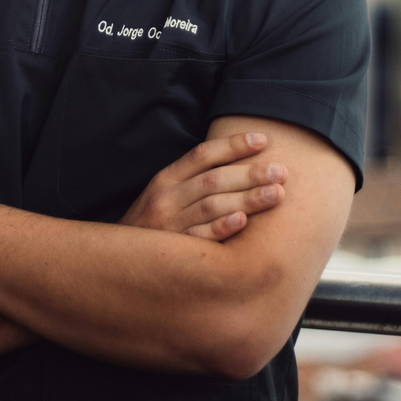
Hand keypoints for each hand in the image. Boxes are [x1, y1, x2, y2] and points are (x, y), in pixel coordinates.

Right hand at [118, 132, 285, 240]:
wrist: (119, 261)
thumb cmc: (151, 224)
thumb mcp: (162, 193)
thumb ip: (191, 179)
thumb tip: (234, 162)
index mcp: (165, 179)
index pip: (202, 155)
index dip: (232, 146)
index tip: (262, 140)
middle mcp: (167, 198)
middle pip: (213, 180)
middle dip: (250, 173)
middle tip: (281, 170)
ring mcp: (170, 225)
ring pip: (212, 206)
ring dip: (247, 198)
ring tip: (277, 193)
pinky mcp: (173, 252)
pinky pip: (200, 238)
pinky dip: (221, 228)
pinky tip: (243, 221)